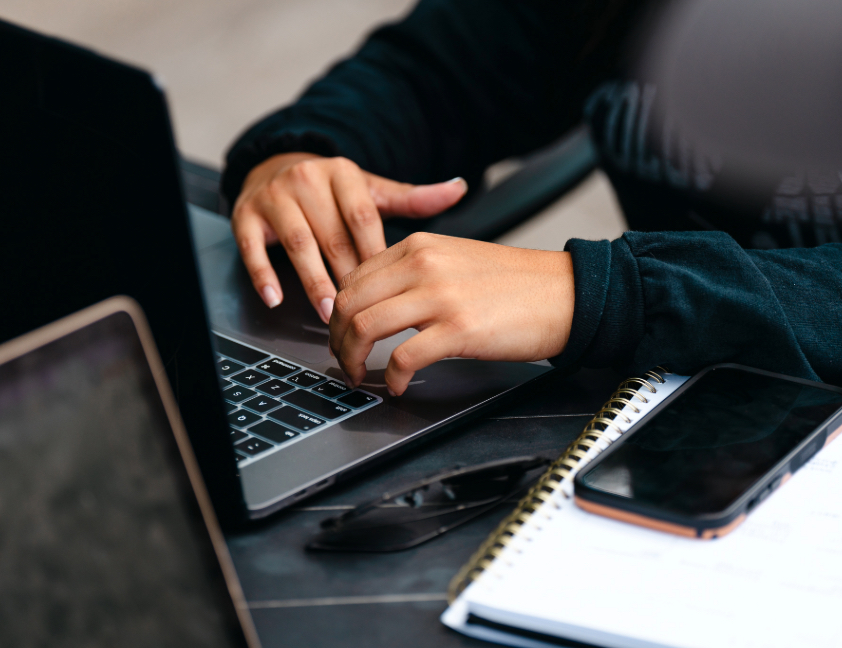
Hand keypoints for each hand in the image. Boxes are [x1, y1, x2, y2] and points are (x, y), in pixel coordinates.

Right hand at [231, 152, 468, 322]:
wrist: (278, 167)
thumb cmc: (332, 191)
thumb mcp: (372, 191)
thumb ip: (412, 198)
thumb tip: (458, 189)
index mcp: (343, 174)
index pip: (363, 217)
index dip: (375, 255)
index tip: (389, 288)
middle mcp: (307, 180)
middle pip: (332, 235)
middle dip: (347, 278)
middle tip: (362, 315)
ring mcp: (274, 196)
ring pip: (297, 243)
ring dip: (313, 282)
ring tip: (329, 315)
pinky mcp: (246, 213)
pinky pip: (253, 247)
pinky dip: (263, 275)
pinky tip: (276, 299)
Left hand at [329, 233, 574, 394]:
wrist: (565, 293)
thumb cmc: (516, 283)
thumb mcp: (455, 260)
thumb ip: (413, 273)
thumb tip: (378, 302)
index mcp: (419, 247)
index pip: (353, 278)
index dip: (338, 313)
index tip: (341, 334)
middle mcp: (423, 266)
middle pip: (348, 304)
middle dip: (336, 340)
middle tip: (343, 360)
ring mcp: (440, 297)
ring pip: (364, 328)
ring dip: (353, 360)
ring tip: (360, 375)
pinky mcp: (458, 330)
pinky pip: (402, 358)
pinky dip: (391, 378)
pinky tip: (397, 385)